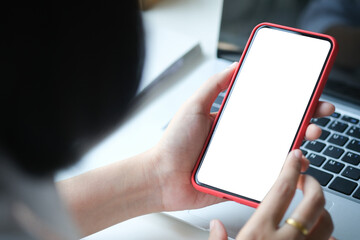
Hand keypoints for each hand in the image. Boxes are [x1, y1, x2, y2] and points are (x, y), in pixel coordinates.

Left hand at [151, 62, 334, 211]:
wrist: (161, 177)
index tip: (305, 94)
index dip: (286, 102)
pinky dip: (283, 171)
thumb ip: (213, 86)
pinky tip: (294, 163)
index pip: (265, 109)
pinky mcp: (241, 180)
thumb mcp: (193, 107)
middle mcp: (240, 139)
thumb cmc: (174, 143)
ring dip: (298, 144)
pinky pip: (266, 176)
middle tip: (318, 113)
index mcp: (232, 122)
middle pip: (277, 129)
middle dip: (302, 120)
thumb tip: (235, 65)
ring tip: (309, 135)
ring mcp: (243, 160)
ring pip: (277, 153)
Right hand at [209, 150, 334, 239]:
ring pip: (326, 224)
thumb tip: (216, 225)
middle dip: (313, 185)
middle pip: (312, 202)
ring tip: (311, 205)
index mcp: (259, 233)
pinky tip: (318, 232)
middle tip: (305, 179)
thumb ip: (217, 239)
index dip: (291, 169)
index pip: (281, 191)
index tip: (294, 158)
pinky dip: (327, 235)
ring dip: (321, 209)